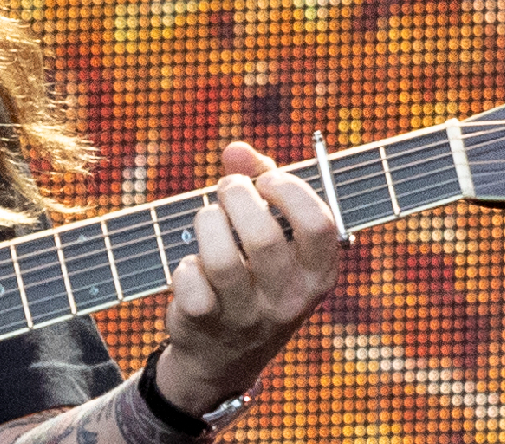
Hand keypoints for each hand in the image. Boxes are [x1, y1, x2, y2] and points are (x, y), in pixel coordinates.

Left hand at [154, 142, 339, 415]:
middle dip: (236, 196)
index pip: (320, 225)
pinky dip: (184, 265)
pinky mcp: (206, 324)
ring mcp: (248, 315)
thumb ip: (260, 182)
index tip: (266, 181)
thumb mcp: (272, 233)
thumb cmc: (254, 274)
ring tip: (209, 219)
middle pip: (263, 236)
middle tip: (227, 190)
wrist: (225, 354)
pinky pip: (190, 284)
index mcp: (318, 274)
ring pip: (223, 260)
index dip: (289, 190)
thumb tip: (235, 150)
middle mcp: (289, 299)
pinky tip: (191, 266)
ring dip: (208, 223)